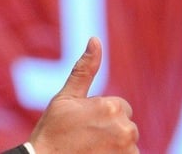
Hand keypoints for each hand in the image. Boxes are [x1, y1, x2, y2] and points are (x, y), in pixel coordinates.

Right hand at [27, 37, 138, 152]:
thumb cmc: (53, 132)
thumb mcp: (65, 97)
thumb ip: (85, 69)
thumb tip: (95, 39)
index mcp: (111, 107)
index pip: (120, 107)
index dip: (101, 114)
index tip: (83, 124)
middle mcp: (125, 129)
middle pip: (125, 124)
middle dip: (109, 129)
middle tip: (85, 138)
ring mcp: (128, 150)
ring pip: (127, 142)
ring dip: (114, 145)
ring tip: (90, 149)